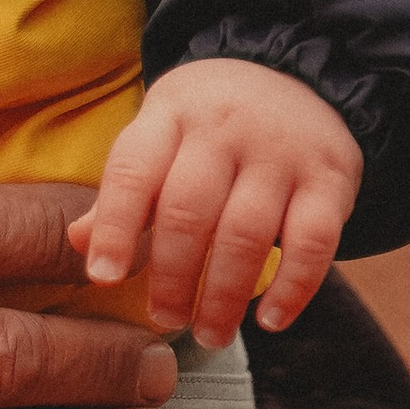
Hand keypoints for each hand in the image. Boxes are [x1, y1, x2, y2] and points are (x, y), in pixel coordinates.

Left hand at [68, 57, 361, 341]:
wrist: (300, 74)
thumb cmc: (210, 126)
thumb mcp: (161, 136)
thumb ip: (125, 191)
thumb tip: (78, 242)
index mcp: (170, 115)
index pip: (134, 172)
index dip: (116, 229)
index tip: (104, 279)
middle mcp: (225, 129)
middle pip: (189, 211)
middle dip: (172, 276)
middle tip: (164, 319)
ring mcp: (282, 152)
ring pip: (247, 233)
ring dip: (225, 295)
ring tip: (209, 334)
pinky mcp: (331, 178)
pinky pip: (313, 242)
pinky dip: (293, 288)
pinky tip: (269, 320)